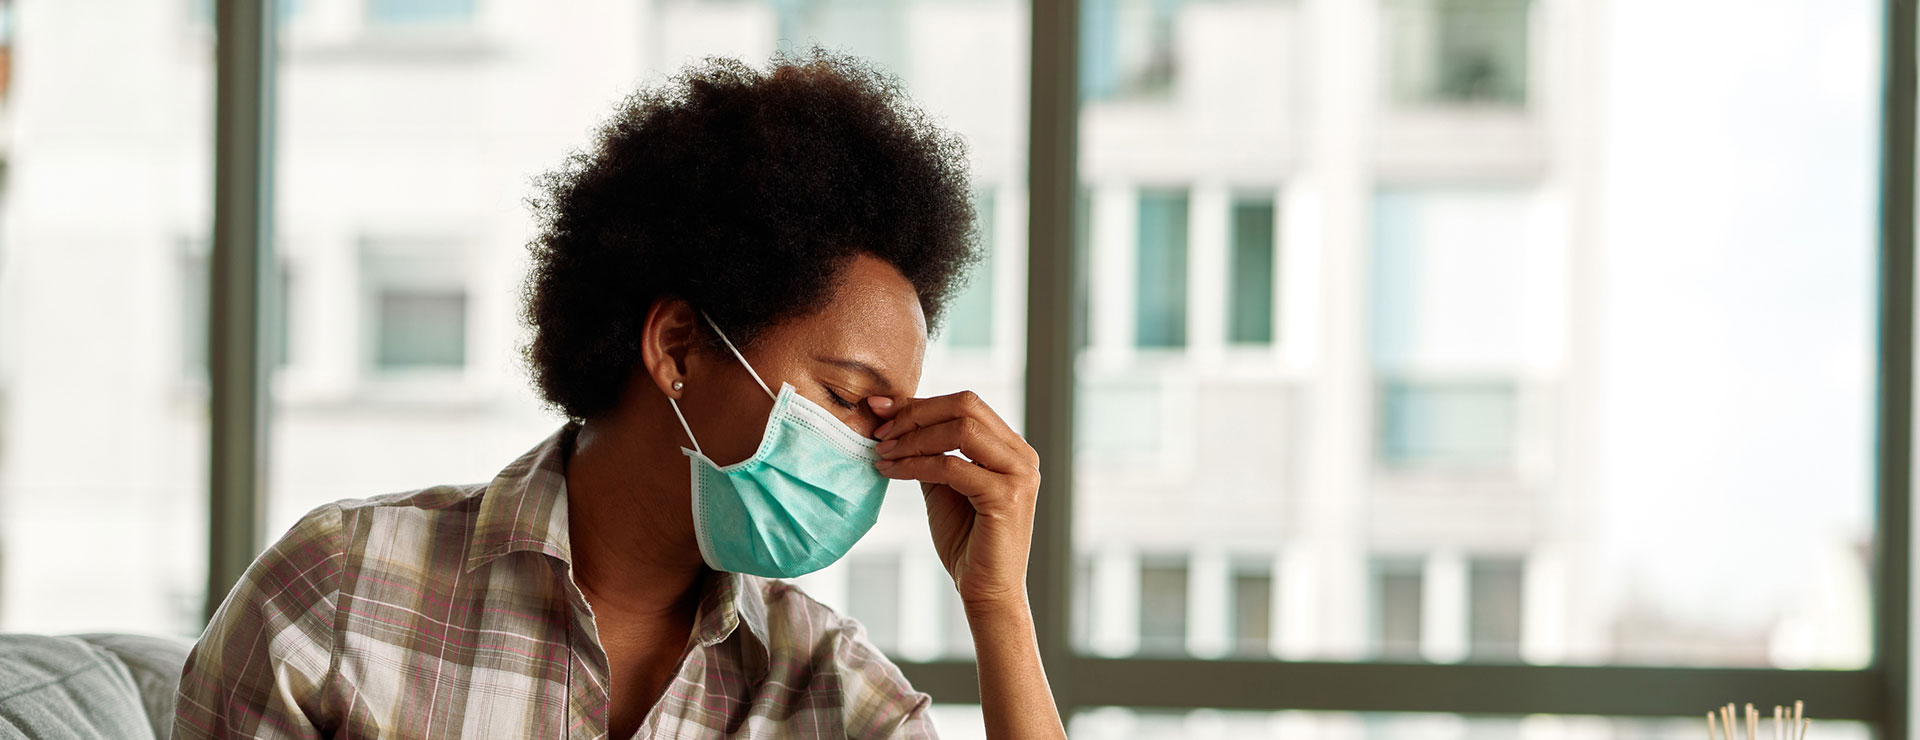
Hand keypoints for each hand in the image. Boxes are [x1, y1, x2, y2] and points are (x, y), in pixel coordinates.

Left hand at [868, 391, 1041, 609]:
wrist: (986, 591)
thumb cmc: (966, 541)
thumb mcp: (944, 486)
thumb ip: (931, 452)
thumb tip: (893, 417)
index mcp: (1011, 448)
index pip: (966, 404)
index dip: (920, 402)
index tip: (880, 409)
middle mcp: (1022, 455)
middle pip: (966, 405)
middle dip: (916, 413)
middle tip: (880, 431)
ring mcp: (1019, 474)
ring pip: (960, 430)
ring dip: (913, 438)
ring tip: (882, 452)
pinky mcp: (1007, 497)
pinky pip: (952, 467)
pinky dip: (915, 465)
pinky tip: (891, 471)